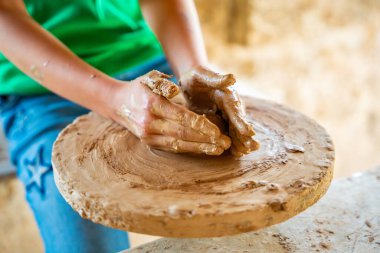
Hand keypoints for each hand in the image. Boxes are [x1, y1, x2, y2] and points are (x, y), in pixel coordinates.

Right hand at [110, 70, 230, 154]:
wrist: (116, 104)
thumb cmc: (139, 88)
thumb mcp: (149, 78)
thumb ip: (163, 83)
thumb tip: (176, 90)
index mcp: (152, 104)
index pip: (181, 117)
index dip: (201, 125)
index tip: (218, 131)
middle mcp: (149, 122)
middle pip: (182, 133)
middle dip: (205, 139)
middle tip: (224, 143)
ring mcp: (148, 135)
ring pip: (178, 144)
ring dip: (200, 148)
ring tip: (218, 150)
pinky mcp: (149, 142)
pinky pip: (172, 148)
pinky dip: (189, 149)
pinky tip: (203, 150)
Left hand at [180, 65, 258, 155]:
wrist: (192, 80)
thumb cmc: (197, 75)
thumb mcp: (203, 74)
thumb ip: (217, 78)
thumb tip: (233, 78)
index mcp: (227, 95)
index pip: (234, 109)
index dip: (241, 121)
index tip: (247, 131)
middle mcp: (230, 106)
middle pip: (239, 122)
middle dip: (245, 135)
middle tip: (252, 147)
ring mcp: (226, 114)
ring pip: (235, 129)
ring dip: (241, 141)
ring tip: (245, 152)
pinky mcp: (220, 120)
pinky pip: (227, 133)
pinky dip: (232, 142)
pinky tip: (236, 153)